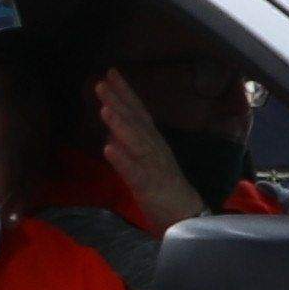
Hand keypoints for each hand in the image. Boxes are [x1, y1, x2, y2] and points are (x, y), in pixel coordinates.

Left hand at [89, 65, 202, 232]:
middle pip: (136, 121)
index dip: (125, 92)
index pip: (139, 112)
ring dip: (120, 125)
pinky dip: (122, 160)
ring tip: (105, 109)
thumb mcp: (144, 163)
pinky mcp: (150, 187)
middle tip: (101, 82)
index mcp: (153, 142)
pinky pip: (135, 172)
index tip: (110, 73)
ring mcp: (153, 166)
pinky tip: (107, 148)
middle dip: (119, 101)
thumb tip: (111, 132)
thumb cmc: (165, 189)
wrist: (187, 217)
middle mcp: (155, 149)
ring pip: (136, 142)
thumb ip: (129, 146)